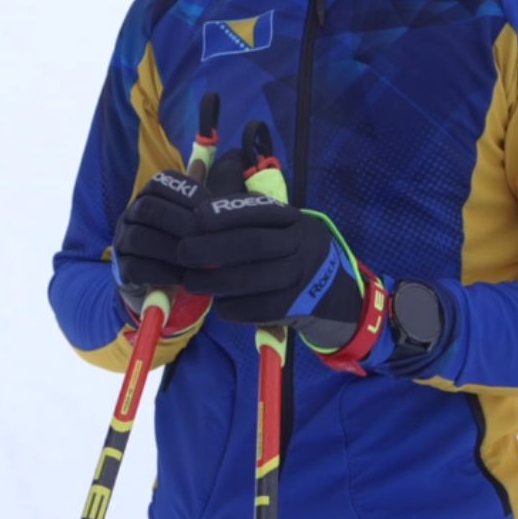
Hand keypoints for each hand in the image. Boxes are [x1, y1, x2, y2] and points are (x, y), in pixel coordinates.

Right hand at [109, 171, 212, 333]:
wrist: (158, 278)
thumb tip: (200, 161)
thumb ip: (196, 195)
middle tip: (203, 236)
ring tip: (194, 259)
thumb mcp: (191, 216)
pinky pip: (135, 267)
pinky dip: (161, 272)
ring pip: (138, 237)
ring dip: (170, 249)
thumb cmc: (181, 240)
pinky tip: (182, 277)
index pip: (160, 182)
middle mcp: (131, 214)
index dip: (186, 193)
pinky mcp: (122, 268)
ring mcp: (123, 240)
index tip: (209, 208)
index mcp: (149, 195)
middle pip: (146, 208)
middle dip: (177, 222)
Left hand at [175, 192, 374, 344]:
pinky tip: (219, 304)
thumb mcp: (283, 228)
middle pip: (255, 243)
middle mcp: (302, 243)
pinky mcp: (297, 305)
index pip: (261, 211)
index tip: (197, 217)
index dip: (228, 213)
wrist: (334, 293)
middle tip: (183, 252)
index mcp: (295, 220)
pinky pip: (260, 307)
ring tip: (191, 281)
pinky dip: (234, 306)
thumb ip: (251, 221)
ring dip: (216, 281)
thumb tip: (198, 218)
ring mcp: (302, 275)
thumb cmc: (291, 253)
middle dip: (213, 247)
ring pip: (255, 277)